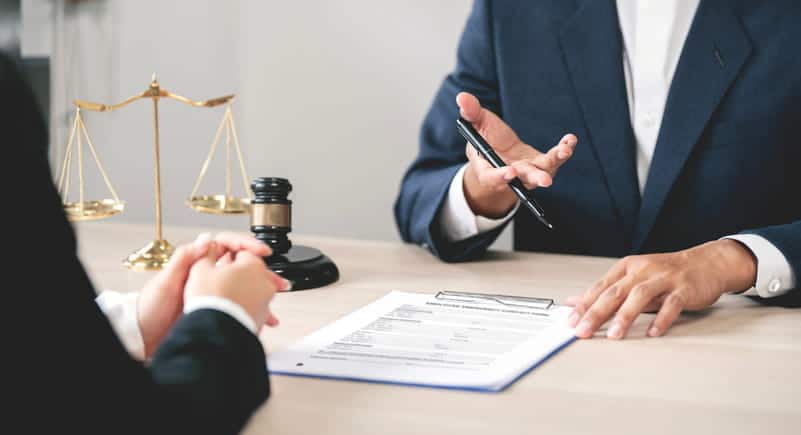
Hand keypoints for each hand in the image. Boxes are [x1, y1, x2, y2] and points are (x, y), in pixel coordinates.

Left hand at [137, 232, 276, 356]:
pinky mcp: (214, 307)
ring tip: (274, 299)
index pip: (227, 245)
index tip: (262, 252)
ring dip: (261, 291)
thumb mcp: (165, 281)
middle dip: (262, 271)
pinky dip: (253, 309)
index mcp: (196, 262)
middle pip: (240, 265)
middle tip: (276, 280)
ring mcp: (211, 290)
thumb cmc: (150, 309)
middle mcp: (205, 274)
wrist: (144, 335)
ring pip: (244, 285)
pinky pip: (239, 303)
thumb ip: (185, 258)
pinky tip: (262, 316)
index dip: (247, 246)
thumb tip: (207, 240)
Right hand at [457, 92, 577, 217]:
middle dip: (535, 178)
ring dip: (555, 162)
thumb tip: (461, 97)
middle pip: (522, 180)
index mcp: (488, 170)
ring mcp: (528, 172)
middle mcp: (510, 175)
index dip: (500, 177)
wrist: (497, 150)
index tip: (510, 172)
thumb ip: (470, 113)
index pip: (492, 178)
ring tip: (565, 151)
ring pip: (542, 171)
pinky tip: (570, 140)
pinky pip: (553, 160)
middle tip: (545, 180)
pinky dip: (563, 150)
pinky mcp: (541, 164)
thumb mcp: (476, 125)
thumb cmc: (484, 139)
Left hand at [566, 240, 756, 338]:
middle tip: (583, 331)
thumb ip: (606, 291)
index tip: (571, 321)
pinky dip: (661, 319)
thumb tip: (575, 301)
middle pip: (615, 292)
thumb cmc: (666, 272)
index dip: (584, 304)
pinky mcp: (684, 289)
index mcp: (627, 267)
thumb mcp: (633, 277)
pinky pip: (671, 304)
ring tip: (614, 335)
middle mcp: (643, 270)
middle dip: (596, 312)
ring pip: (640, 295)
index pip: (600, 287)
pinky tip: (653, 332)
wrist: (706, 262)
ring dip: (625, 316)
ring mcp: (664, 278)